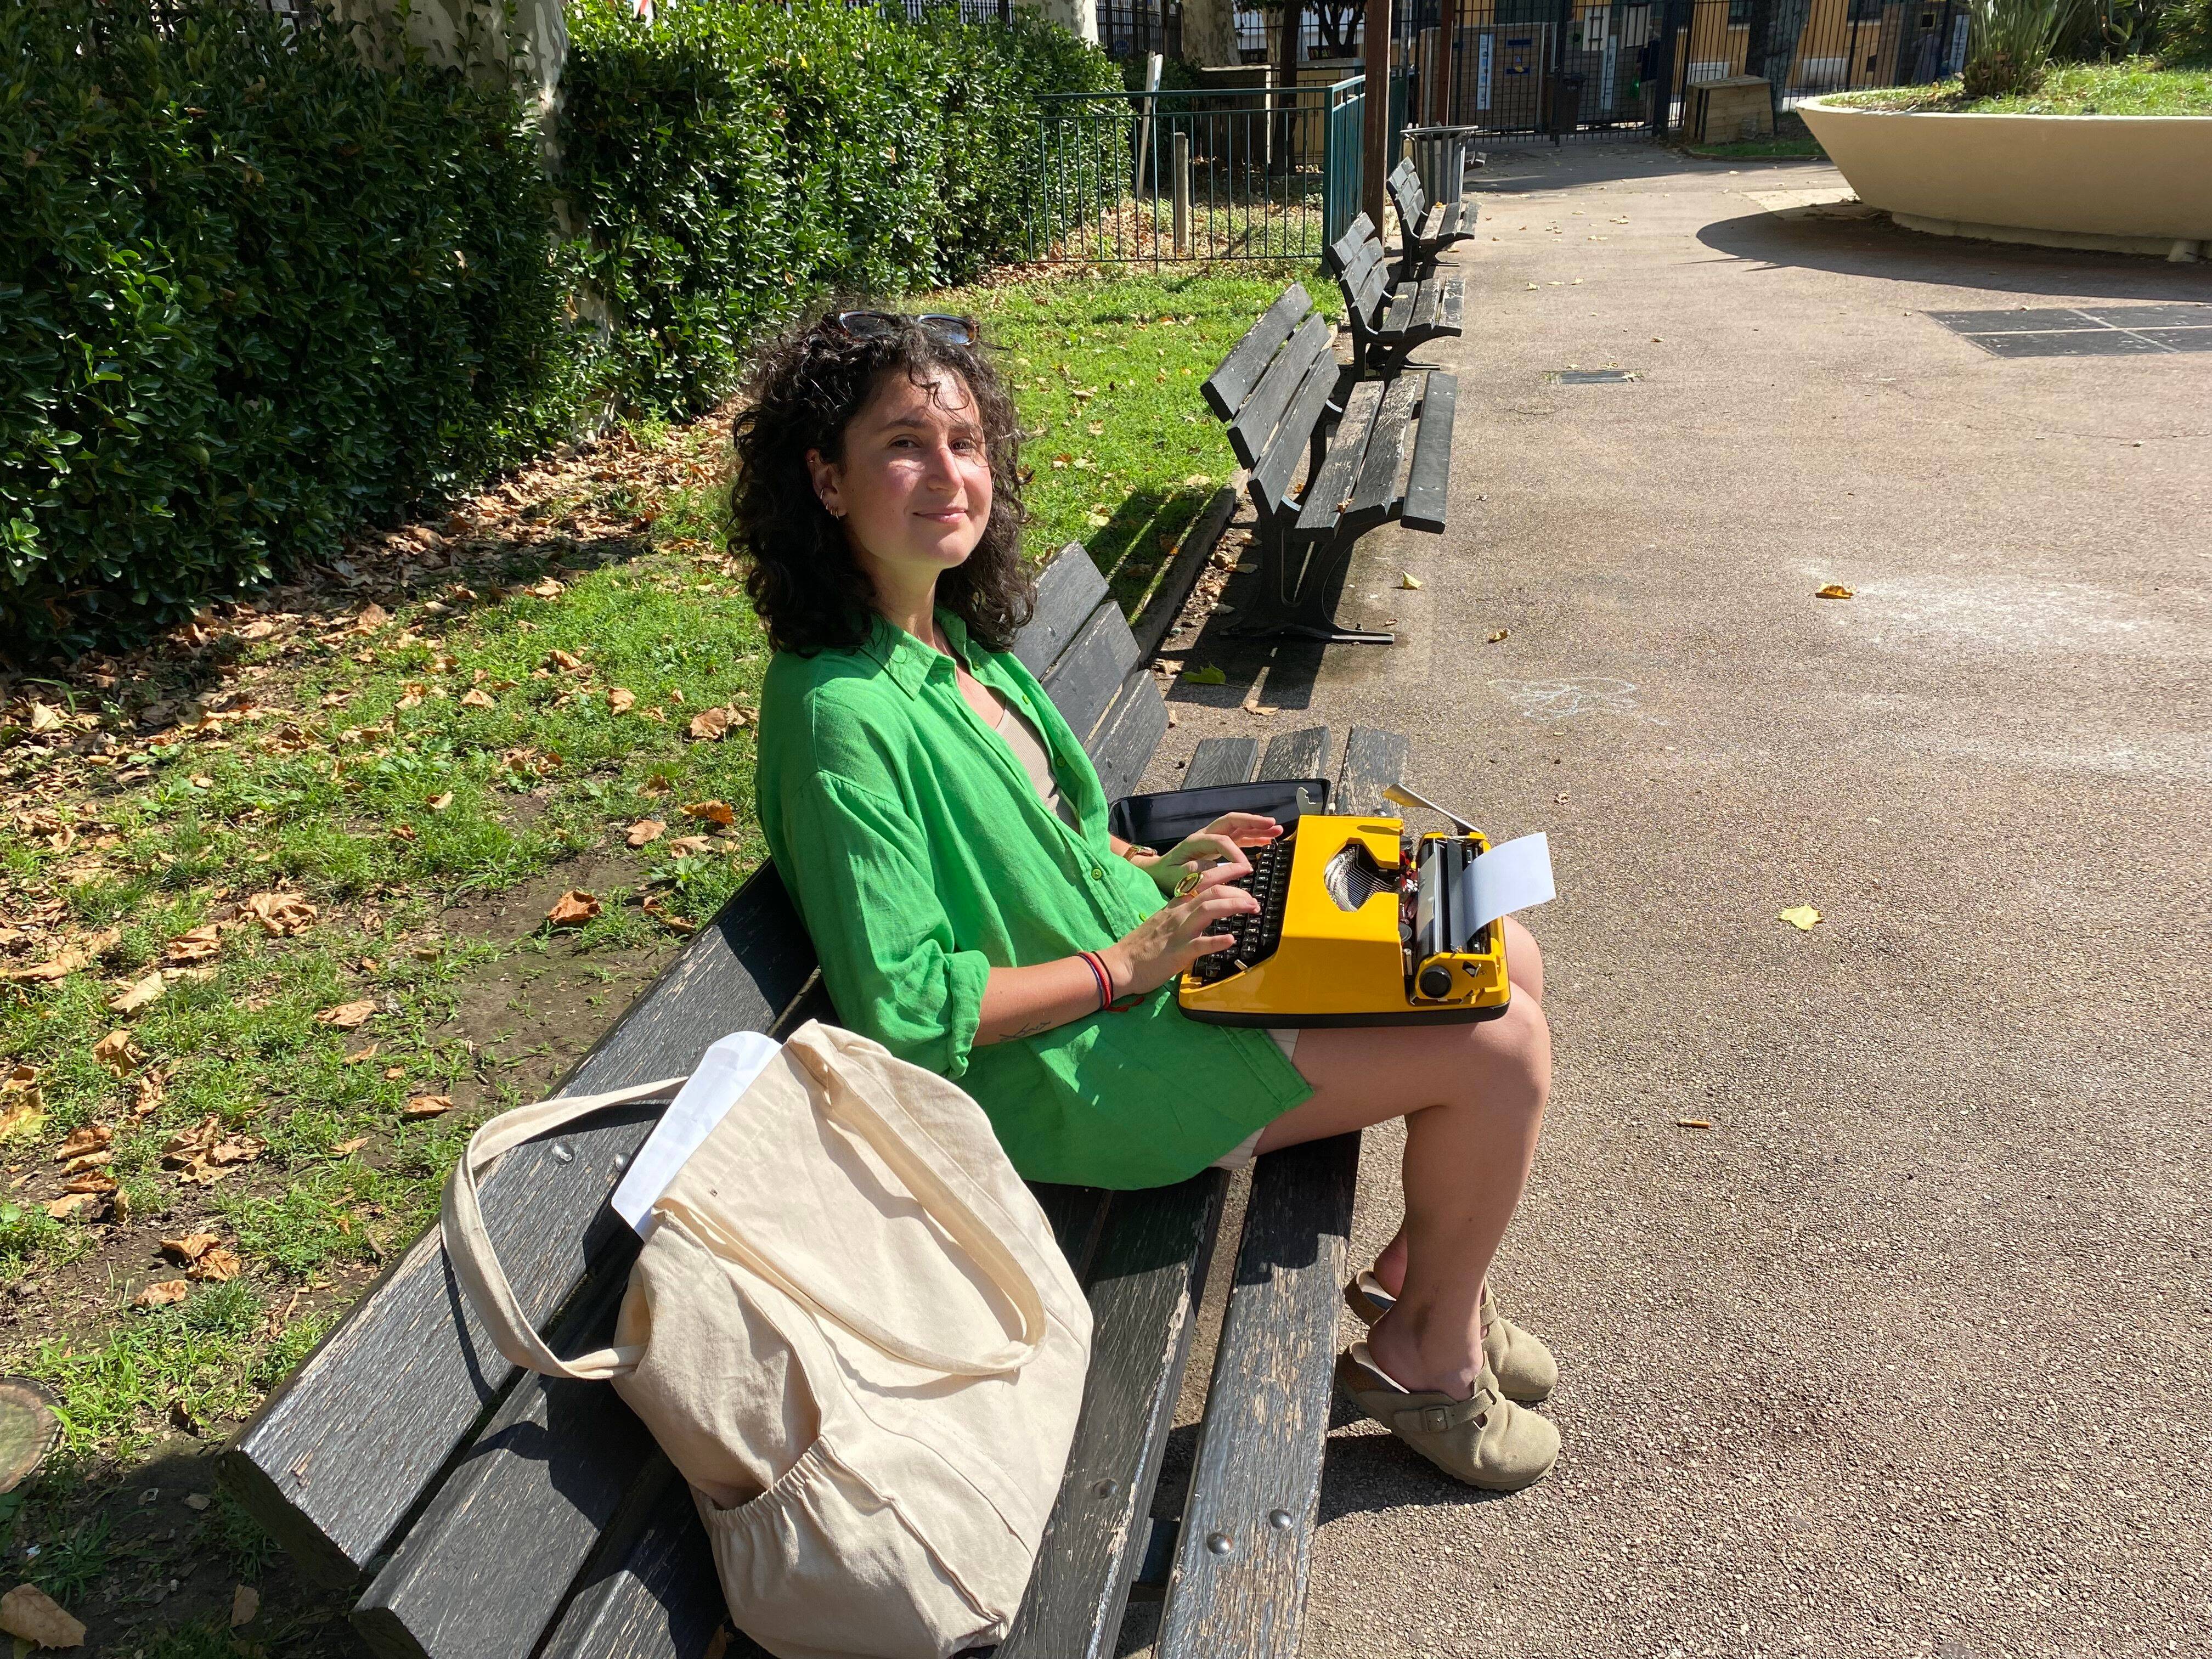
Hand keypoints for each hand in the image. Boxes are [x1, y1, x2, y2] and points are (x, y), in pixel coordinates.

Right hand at [1101, 860, 1260, 997]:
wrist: (1119, 964)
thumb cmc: (1141, 948)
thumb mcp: (1163, 922)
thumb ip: (1182, 913)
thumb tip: (1203, 909)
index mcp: (1175, 906)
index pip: (1202, 880)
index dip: (1225, 871)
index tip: (1243, 868)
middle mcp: (1178, 914)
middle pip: (1211, 891)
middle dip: (1237, 890)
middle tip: (1254, 897)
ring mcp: (1178, 932)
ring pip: (1207, 909)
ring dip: (1233, 906)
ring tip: (1252, 908)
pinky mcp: (1177, 953)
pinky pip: (1199, 945)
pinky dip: (1216, 941)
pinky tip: (1230, 939)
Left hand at [1136, 812, 1281, 895]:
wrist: (1158, 872)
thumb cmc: (1167, 876)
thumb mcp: (1177, 878)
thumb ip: (1195, 872)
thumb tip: (1214, 865)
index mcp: (1195, 842)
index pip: (1221, 840)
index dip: (1235, 852)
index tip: (1246, 868)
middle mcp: (1205, 835)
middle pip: (1232, 821)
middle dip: (1253, 822)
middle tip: (1272, 824)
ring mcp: (1212, 838)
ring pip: (1238, 827)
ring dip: (1257, 827)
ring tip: (1277, 829)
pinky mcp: (1217, 845)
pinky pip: (1238, 837)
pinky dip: (1253, 837)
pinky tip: (1267, 839)